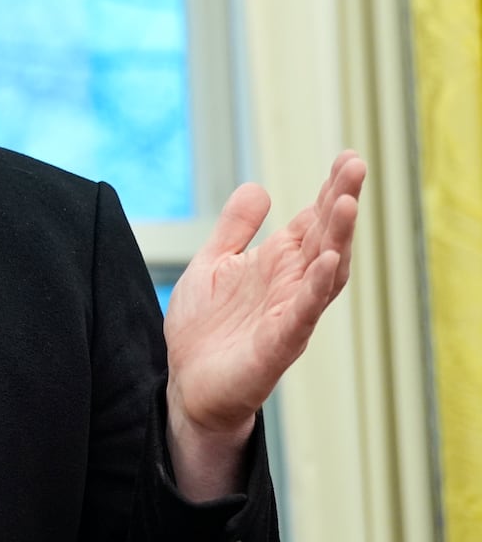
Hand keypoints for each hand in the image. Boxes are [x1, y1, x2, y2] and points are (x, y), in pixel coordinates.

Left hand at [163, 151, 364, 497]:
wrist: (186, 385)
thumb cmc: (204, 329)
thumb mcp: (213, 265)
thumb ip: (235, 229)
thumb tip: (259, 187)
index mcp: (276, 264)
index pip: (311, 221)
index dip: (329, 190)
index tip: (347, 156)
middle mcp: (290, 285)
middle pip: (325, 237)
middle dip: (341, 201)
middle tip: (356, 165)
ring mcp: (288, 314)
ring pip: (324, 271)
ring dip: (337, 238)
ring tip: (347, 202)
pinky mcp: (277, 343)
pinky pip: (303, 313)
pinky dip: (314, 288)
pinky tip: (324, 262)